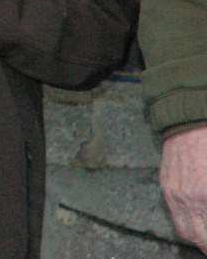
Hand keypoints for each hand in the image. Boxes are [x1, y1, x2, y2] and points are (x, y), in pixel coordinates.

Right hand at [161, 125, 206, 253]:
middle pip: (198, 237)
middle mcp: (188, 199)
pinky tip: (197, 220)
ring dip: (197, 238)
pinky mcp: (165, 186)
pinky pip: (174, 214)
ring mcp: (174, 193)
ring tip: (205, 238)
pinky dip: (187, 223)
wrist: (189, 123)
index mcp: (206, 196)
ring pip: (184, 230)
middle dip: (206, 245)